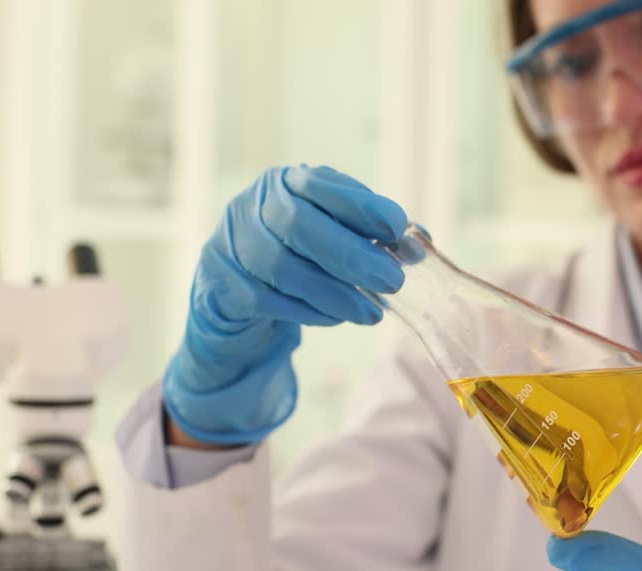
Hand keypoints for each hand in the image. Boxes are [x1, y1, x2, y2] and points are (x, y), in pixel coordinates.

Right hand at [163, 165, 406, 444]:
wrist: (236, 287)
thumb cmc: (299, 254)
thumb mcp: (334, 233)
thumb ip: (372, 236)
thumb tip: (419, 247)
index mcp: (288, 182)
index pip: (323, 186)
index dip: (362, 206)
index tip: (398, 228)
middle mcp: (254, 204)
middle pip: (299, 226)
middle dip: (351, 255)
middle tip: (394, 281)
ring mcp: (232, 242)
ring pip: (282, 268)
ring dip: (334, 293)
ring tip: (373, 313)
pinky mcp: (221, 283)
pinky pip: (268, 300)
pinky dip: (308, 311)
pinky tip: (338, 318)